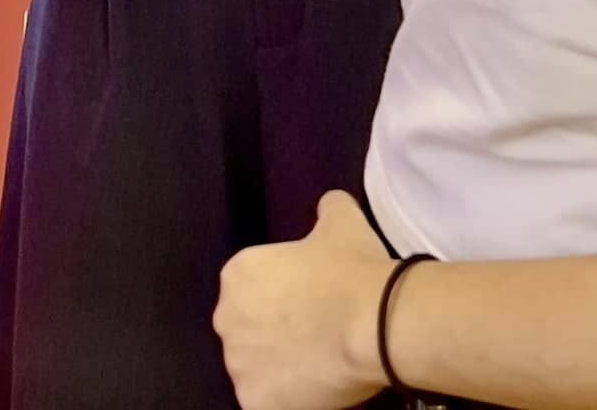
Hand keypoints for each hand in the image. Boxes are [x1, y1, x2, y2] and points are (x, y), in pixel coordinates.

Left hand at [215, 194, 389, 409]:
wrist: (370, 322)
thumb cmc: (350, 268)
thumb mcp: (341, 220)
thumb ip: (327, 209)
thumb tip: (330, 206)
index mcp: (237, 274)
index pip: (251, 289)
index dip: (281, 296)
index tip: (308, 300)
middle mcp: (226, 318)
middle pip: (247, 329)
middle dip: (272, 332)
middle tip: (312, 332)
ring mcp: (237, 365)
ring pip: (255, 369)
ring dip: (277, 366)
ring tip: (315, 362)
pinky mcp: (254, 402)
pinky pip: (266, 402)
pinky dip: (285, 398)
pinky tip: (312, 386)